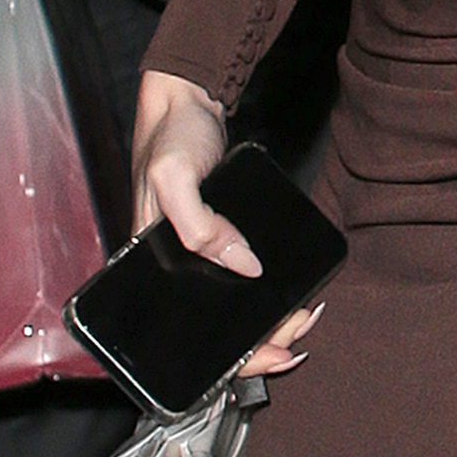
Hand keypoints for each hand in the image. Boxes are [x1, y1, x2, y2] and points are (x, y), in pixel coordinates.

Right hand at [133, 70, 322, 376]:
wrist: (185, 101)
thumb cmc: (168, 136)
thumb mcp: (174, 177)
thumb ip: (200, 226)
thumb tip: (244, 266)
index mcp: (153, 269)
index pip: (188, 332)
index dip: (232, 354)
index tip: (274, 353)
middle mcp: (176, 269)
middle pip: (218, 327)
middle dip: (262, 341)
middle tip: (300, 329)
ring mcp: (199, 255)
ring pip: (234, 306)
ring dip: (270, 318)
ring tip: (304, 313)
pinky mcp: (219, 239)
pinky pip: (243, 276)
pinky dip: (268, 290)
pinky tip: (293, 291)